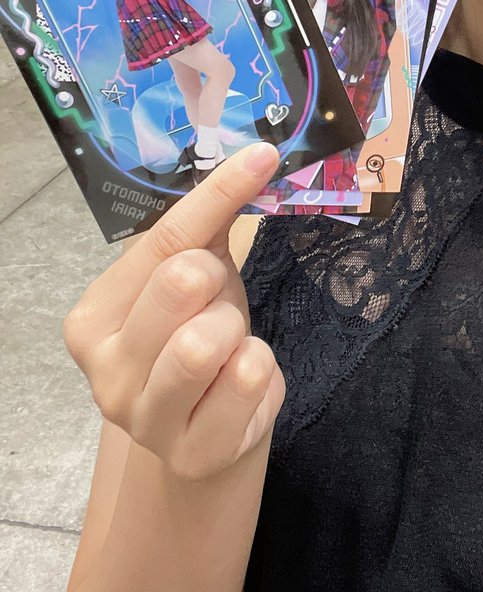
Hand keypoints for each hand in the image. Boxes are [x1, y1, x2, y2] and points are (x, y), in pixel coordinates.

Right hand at [63, 144, 284, 480]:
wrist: (207, 433)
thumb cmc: (198, 338)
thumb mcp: (195, 277)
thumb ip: (207, 224)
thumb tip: (252, 157)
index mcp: (94, 318)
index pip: (163, 239)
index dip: (219, 193)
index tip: (261, 157)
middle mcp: (105, 371)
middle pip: (179, 284)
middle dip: (217, 280)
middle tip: (218, 299)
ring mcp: (145, 419)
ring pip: (207, 340)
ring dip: (236, 328)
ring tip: (230, 342)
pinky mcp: (194, 451)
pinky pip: (247, 380)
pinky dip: (260, 366)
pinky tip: (243, 376)